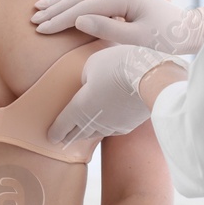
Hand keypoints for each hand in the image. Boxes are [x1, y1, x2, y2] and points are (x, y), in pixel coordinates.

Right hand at [32, 0, 203, 54]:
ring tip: (40, 5)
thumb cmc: (167, 38)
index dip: (61, 18)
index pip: (85, 7)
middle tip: (34, 19)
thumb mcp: (138, 39)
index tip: (41, 28)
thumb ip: (108, 29)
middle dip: (56, 8)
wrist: (189, 30)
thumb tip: (78, 20)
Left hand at [46, 44, 182, 147]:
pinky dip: (107, 128)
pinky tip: (107, 126)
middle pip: (79, 133)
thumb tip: (90, 84)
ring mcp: (113, 125)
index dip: (56, 131)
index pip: (64, 124)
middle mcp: (95, 121)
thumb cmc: (118, 66)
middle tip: (63, 140)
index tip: (51, 137)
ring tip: (83, 134)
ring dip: (88, 133)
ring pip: (96, 132)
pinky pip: (113, 128)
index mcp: (80, 108)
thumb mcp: (92, 64)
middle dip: (70, 136)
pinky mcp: (130, 124)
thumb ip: (85, 77)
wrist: (152, 78)